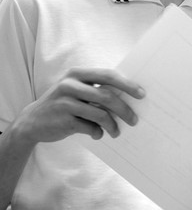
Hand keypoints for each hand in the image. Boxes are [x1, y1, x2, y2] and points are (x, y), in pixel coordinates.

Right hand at [13, 68, 144, 144]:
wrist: (32, 122)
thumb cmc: (63, 105)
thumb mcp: (77, 91)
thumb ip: (96, 90)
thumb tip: (128, 98)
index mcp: (77, 74)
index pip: (108, 75)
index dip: (127, 84)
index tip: (142, 94)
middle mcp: (70, 85)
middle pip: (107, 96)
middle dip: (124, 109)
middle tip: (134, 119)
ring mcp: (65, 102)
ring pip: (100, 114)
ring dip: (112, 125)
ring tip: (117, 132)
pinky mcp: (63, 120)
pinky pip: (89, 127)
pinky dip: (97, 133)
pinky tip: (98, 135)